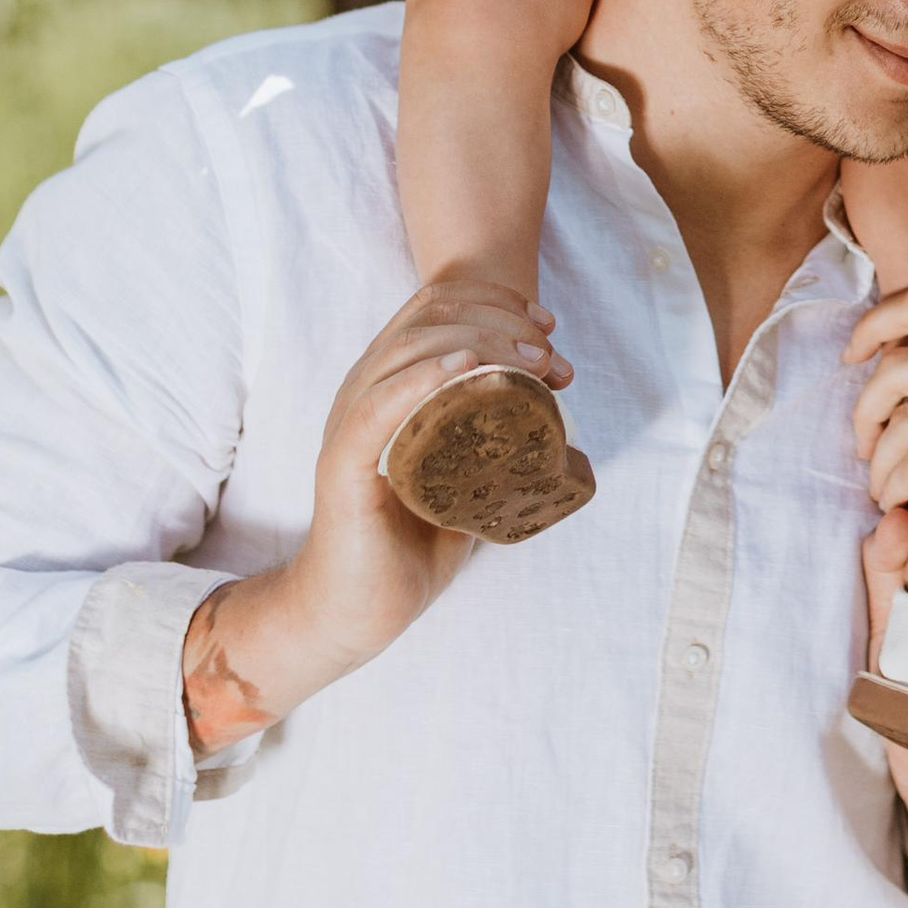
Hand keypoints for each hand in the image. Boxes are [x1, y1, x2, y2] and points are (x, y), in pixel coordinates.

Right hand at [181, 276, 566, 749]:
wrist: (355, 608)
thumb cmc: (411, 543)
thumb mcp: (464, 477)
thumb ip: (496, 447)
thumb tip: (563, 436)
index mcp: (389, 384)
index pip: (435, 310)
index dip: (494, 300)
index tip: (547, 323)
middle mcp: (364, 391)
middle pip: (429, 320)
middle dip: (500, 319)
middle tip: (551, 354)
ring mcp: (350, 423)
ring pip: (409, 352)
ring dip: (478, 342)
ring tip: (530, 361)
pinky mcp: (343, 464)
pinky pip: (376, 408)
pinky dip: (422, 378)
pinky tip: (462, 367)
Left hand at [847, 281, 907, 550]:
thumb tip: (904, 362)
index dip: (875, 322)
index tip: (852, 356)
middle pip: (899, 363)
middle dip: (865, 408)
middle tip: (864, 442)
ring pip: (902, 420)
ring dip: (879, 461)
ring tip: (882, 486)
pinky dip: (895, 486)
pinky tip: (898, 502)